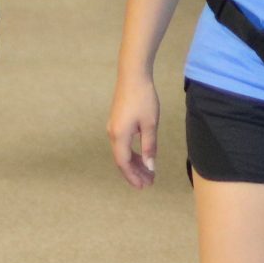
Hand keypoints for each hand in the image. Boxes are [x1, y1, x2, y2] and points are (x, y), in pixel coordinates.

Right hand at [108, 73, 160, 187]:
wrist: (133, 76)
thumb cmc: (143, 98)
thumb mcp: (150, 124)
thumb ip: (149, 146)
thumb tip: (150, 166)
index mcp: (119, 136)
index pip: (124, 163)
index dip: (133, 176)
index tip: (144, 186)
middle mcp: (113, 134)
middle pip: (122, 160)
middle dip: (135, 173)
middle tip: (148, 183)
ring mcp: (113, 128)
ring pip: (123, 152)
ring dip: (135, 163)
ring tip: (148, 173)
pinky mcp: (117, 122)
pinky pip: (123, 144)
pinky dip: (132, 153)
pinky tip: (143, 156)